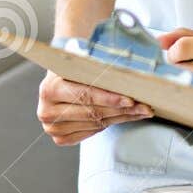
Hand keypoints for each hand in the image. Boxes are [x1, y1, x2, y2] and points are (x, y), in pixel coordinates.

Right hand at [37, 69, 152, 145]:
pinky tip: (128, 116)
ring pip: (96, 124)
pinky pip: (92, 132)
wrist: (59, 78)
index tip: (131, 99)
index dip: (109, 98)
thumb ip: (98, 60)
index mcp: (49, 88)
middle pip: (93, 112)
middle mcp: (47, 111)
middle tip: (145, 107)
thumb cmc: (74, 66)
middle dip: (122, 109)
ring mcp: (52, 128)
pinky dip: (112, 123)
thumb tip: (138, 55)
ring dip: (122, 117)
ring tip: (143, 111)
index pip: (85, 95)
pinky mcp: (60, 138)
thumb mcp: (80, 58)